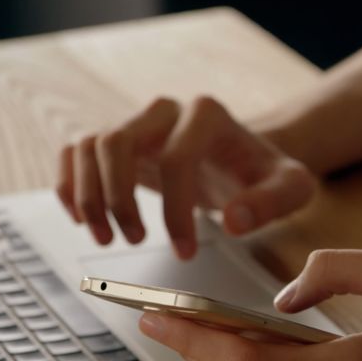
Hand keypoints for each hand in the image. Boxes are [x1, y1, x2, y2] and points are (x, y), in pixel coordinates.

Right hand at [56, 96, 316, 256]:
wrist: (243, 159)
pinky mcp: (117, 142)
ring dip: (90, 197)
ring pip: (89, 146)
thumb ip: (271, 202)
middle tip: (134, 241)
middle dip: (119, 198)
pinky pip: (75, 153)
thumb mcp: (291, 188)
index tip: (184, 250)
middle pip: (117, 141)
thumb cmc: (264, 173)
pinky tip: (82, 220)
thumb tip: (235, 221)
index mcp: (208, 115)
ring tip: (108, 238)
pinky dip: (70, 186)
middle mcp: (165, 111)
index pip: (177, 157)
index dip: (176, 209)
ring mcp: (136, 123)